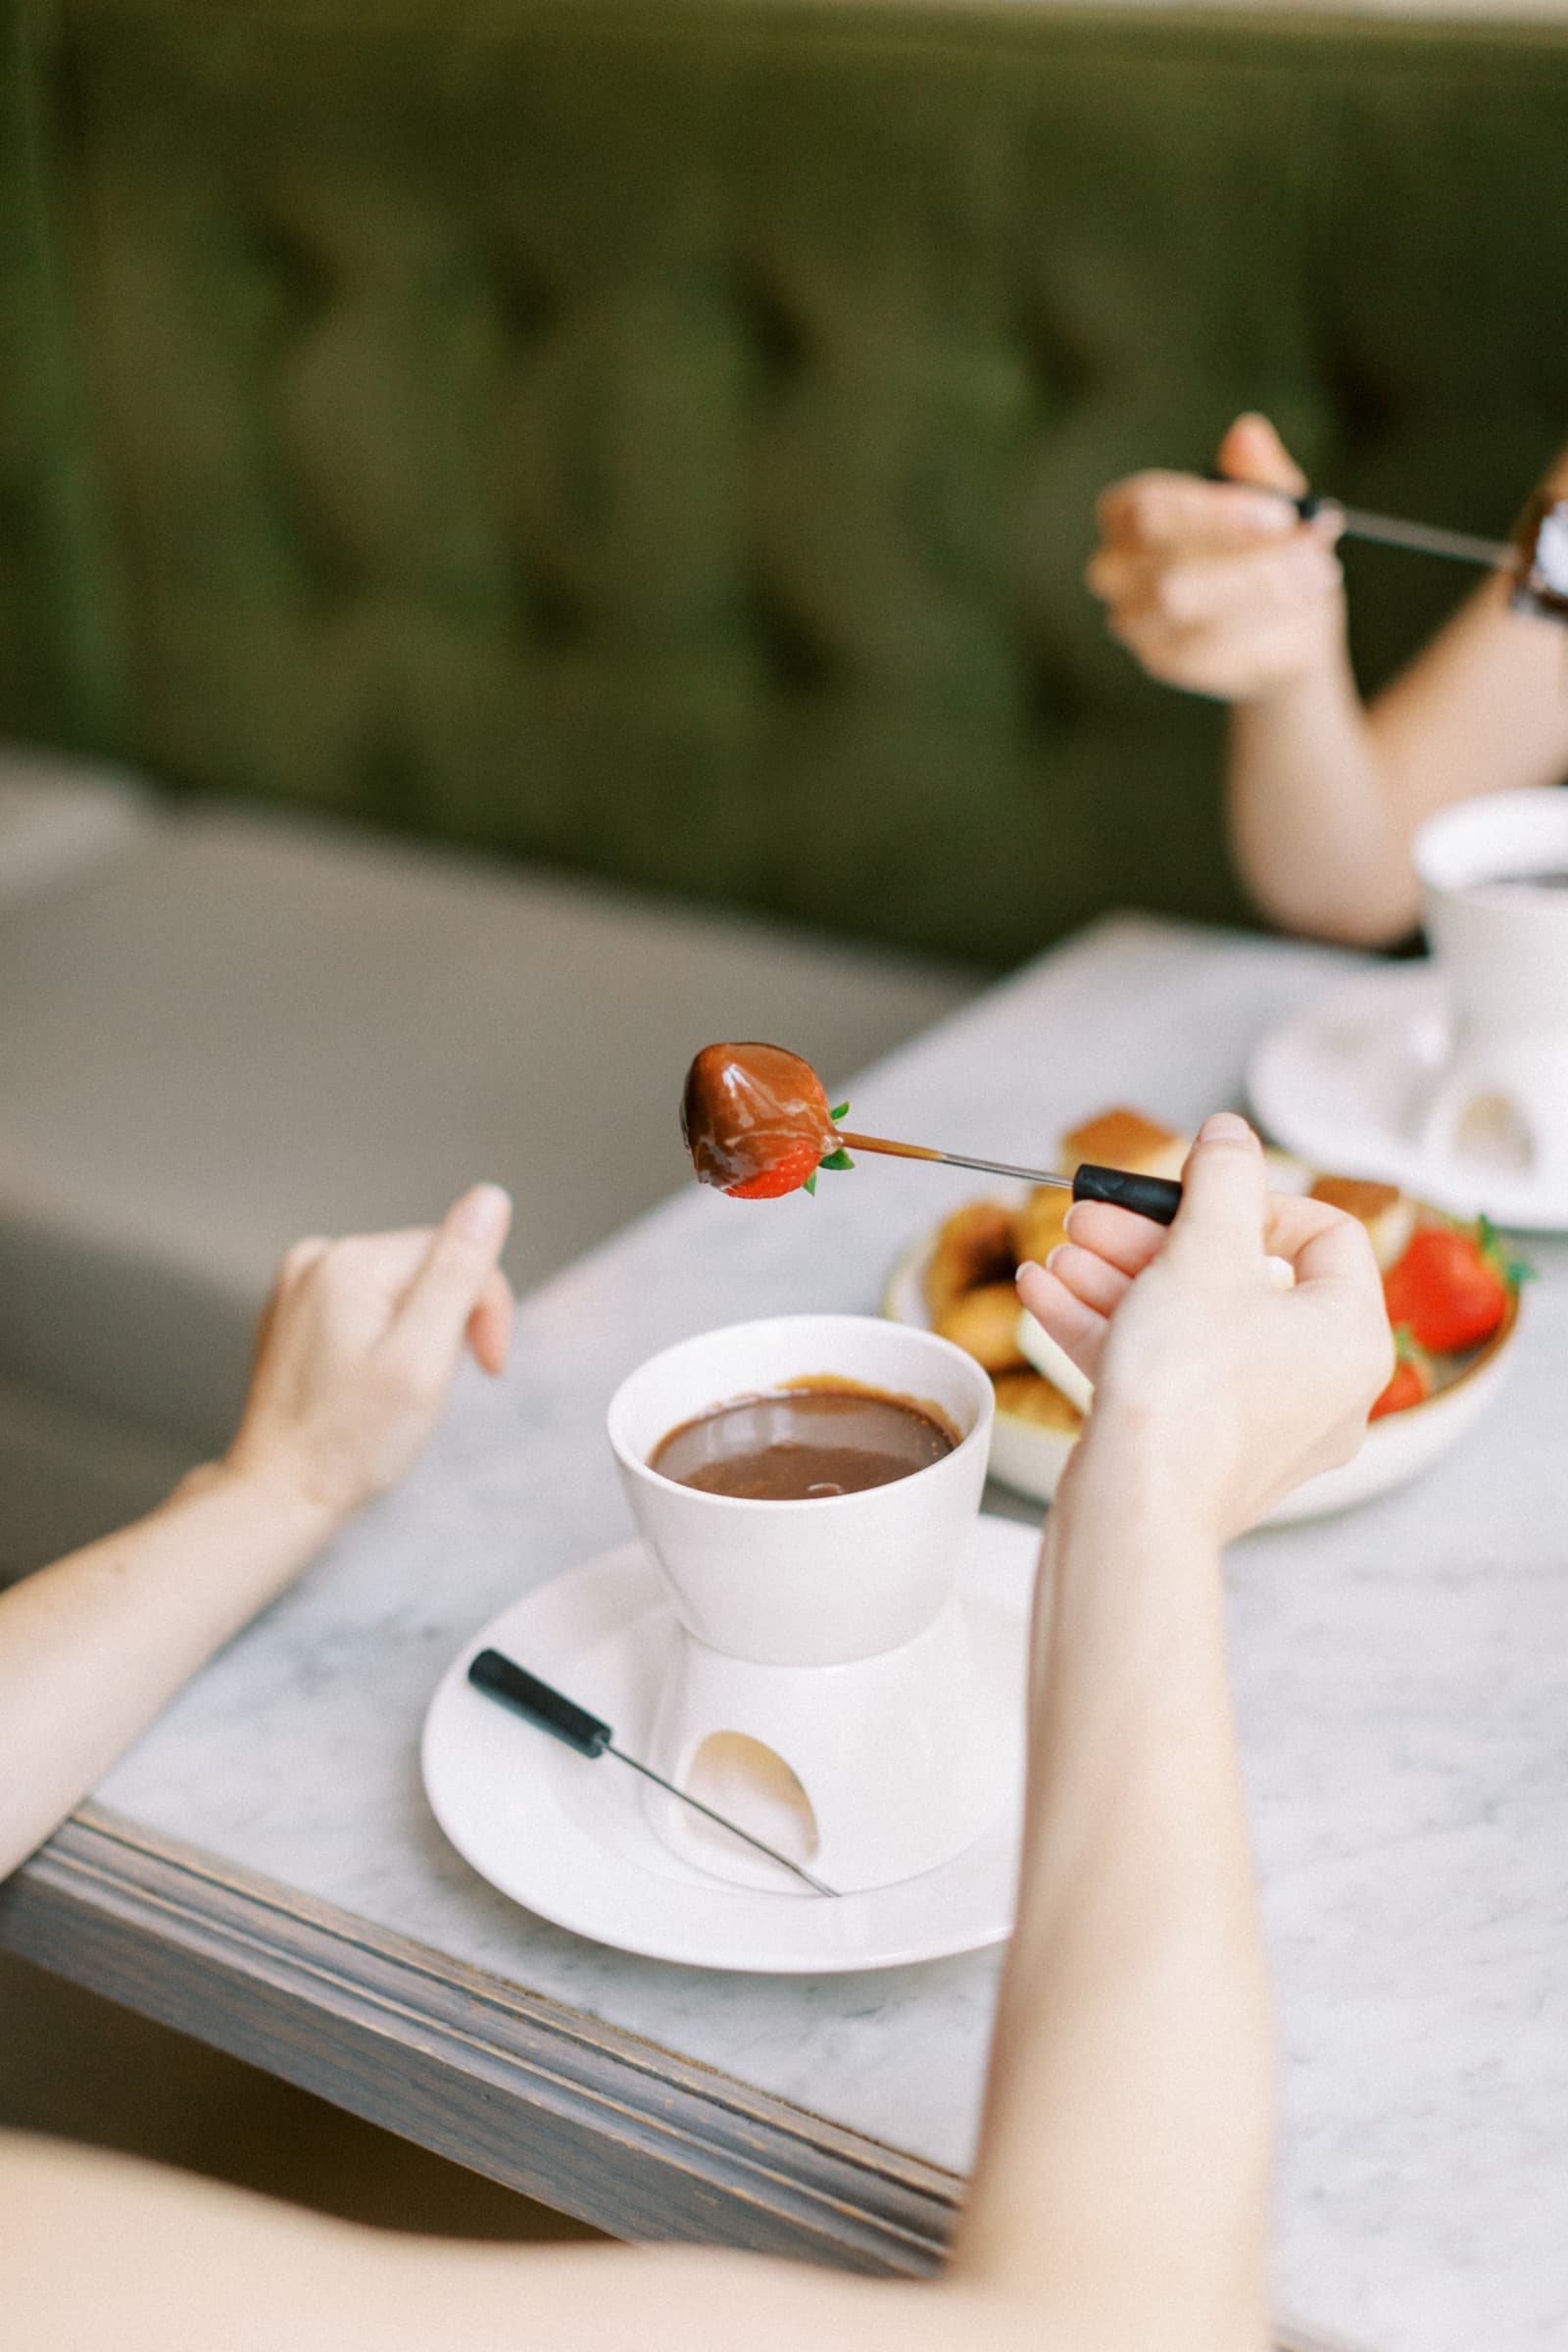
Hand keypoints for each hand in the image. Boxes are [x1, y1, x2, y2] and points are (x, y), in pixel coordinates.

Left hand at [223, 1184, 515, 1519]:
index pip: (456, 1252)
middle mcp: (316, 1259)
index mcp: (350, 1263)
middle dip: (448, 1324)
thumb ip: (458, 1272)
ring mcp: (297, 1285)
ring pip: (399, 1289)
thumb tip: (490, 1197)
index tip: (487, 1369)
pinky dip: (384, 1341)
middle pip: (425, 1267)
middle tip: (432, 1389)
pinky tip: (369, 1386)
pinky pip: (365, 1307)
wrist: (280, 1494)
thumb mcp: (423, 1358)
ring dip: (418, 1334)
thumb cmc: (352, 1442)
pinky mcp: (293, 1313)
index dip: (484, 1310)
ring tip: (396, 1391)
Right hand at [1018, 1115, 1390, 1540]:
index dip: (1252, 1199)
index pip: (1325, 1236)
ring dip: (1118, 1278)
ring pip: (1190, 1326)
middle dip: (1152, 1238)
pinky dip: (1110, 1330)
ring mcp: (1258, 1425)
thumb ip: (1221, 1180)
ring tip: (1058, 1251)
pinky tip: (1045, 1293)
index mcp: (1349, 1335)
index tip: (1190, 1195)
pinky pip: (1164, 1373)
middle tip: (1097, 1215)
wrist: (1135, 1511)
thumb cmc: (1187, 1390)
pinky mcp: (1201, 1453)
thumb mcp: (1202, 1252)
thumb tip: (1231, 1134)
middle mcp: (1318, 1386)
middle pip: (1238, 1279)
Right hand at [1088, 414, 1346, 700]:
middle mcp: (1115, 569)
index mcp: (1130, 514)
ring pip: (1184, 611)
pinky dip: (1262, 625)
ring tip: (1318, 574)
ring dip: (1261, 591)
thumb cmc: (1269, 552)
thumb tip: (1247, 434)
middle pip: (1163, 573)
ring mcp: (1134, 621)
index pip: (1147, 509)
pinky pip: (1208, 649)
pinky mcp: (1162, 659)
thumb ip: (1260, 473)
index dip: (1210, 512)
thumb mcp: (1277, 505)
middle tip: (1310, 551)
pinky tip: (1298, 608)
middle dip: (1245, 562)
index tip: (1280, 512)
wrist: (1286, 625)